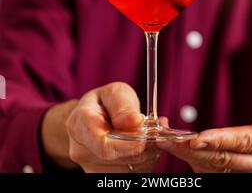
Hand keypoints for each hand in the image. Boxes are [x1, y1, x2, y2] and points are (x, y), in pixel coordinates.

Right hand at [43, 82, 160, 172]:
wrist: (93, 117)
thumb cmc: (104, 103)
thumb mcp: (114, 92)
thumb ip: (123, 105)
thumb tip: (134, 122)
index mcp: (79, 124)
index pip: (103, 145)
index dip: (128, 145)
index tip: (146, 136)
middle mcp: (80, 150)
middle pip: (118, 159)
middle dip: (143, 145)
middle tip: (156, 129)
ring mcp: (90, 167)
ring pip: (127, 170)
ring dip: (146, 154)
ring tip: (150, 134)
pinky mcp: (102, 176)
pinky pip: (130, 174)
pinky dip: (144, 161)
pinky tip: (145, 146)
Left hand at [158, 80, 251, 172]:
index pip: (245, 143)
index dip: (219, 141)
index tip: (195, 139)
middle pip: (224, 159)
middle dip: (192, 150)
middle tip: (166, 139)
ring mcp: (251, 171)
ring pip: (214, 167)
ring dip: (187, 155)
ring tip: (164, 140)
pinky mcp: (239, 171)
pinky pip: (213, 168)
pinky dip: (193, 157)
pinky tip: (176, 145)